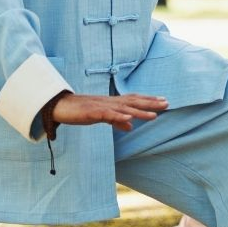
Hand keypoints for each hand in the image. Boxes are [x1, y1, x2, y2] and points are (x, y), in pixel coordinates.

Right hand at [51, 93, 167, 130]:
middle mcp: (110, 102)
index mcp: (112, 103)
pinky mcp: (93, 112)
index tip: (164, 100)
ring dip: (139, 111)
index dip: (149, 100)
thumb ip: (116, 121)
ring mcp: (102, 106)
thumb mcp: (101, 117)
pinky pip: (107, 115)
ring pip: (124, 108)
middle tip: (167, 103)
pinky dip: (119, 117)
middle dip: (150, 103)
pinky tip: (129, 119)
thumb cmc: (80, 111)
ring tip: (154, 115)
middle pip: (134, 101)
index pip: (134, 100)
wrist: (60, 106)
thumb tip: (130, 126)